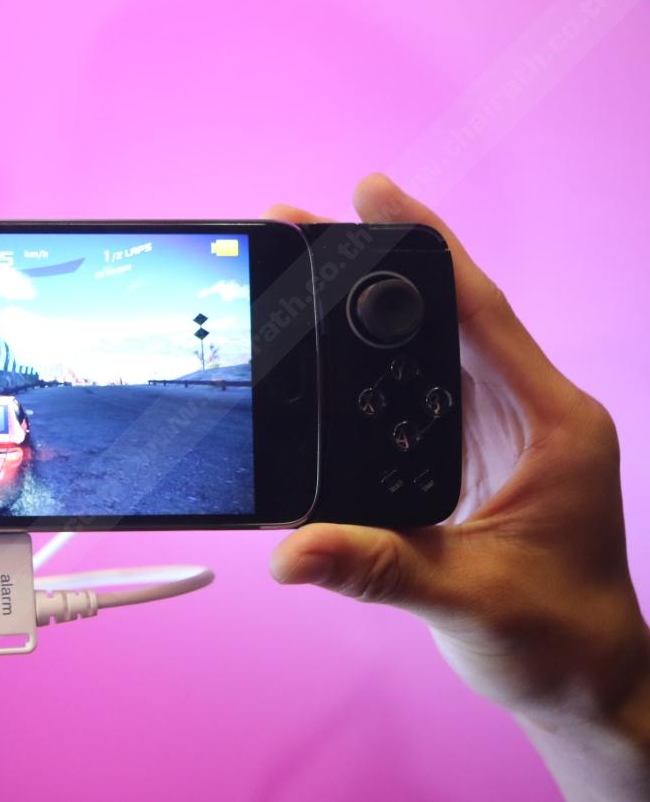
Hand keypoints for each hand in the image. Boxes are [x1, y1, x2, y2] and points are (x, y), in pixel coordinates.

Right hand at [267, 174, 649, 798]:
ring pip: (428, 347)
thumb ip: (378, 568)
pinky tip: (326, 346)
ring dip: (368, 309)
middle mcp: (527, 414)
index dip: (428, 249)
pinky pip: (414, 390)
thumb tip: (293, 553)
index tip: (375, 195)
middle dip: (376, 263)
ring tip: (304, 268)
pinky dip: (370, 362)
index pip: (483, 314)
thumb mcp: (467, 600)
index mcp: (551, 425)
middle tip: (305, 223)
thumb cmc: (556, 637)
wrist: (581, 680)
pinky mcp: (468, 455)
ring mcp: (497, 432)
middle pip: (446, 315)